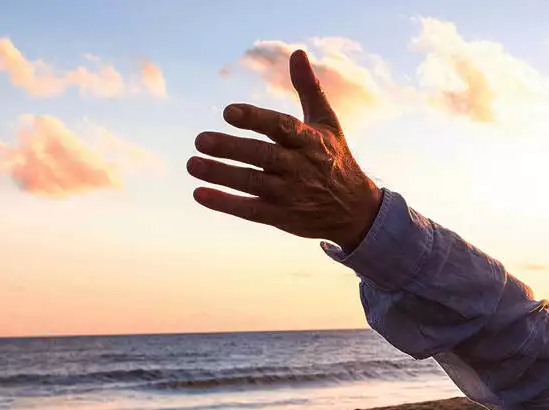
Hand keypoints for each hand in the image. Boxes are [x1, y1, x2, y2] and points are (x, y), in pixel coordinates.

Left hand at [188, 50, 381, 250]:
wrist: (356, 211)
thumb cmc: (335, 159)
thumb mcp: (328, 123)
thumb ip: (309, 89)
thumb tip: (297, 52)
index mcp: (310, 141)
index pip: (281, 127)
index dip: (255, 119)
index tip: (228, 112)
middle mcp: (300, 168)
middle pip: (262, 156)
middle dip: (231, 148)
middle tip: (200, 139)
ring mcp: (291, 195)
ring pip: (252, 184)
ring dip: (221, 174)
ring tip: (192, 164)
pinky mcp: (282, 217)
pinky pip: (251, 211)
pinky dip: (225, 204)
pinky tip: (200, 194)